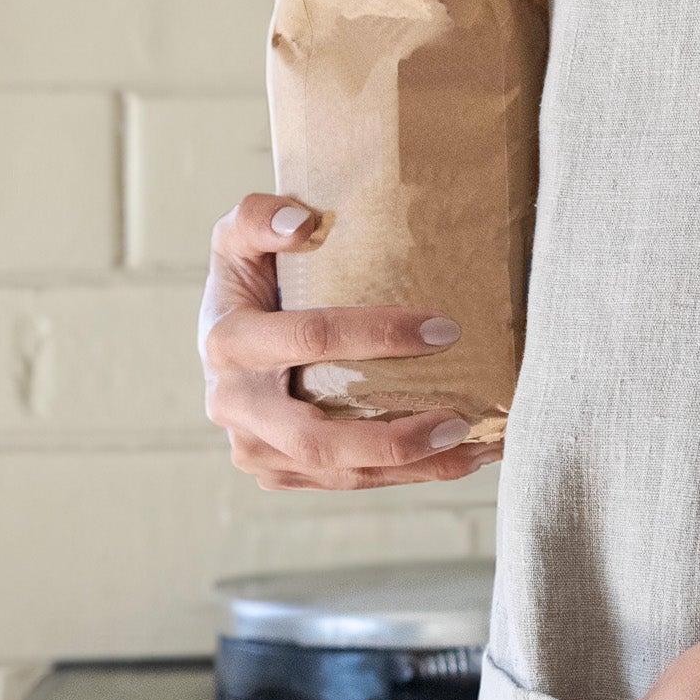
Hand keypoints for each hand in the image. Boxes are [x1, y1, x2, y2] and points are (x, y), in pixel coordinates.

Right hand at [198, 193, 500, 490]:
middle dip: (393, 436)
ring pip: (339, 473)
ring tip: (475, 448)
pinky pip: (347, 482)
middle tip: (459, 421)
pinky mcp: (279, 473)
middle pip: (317, 438)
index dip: (378, 335)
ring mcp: (254, 448)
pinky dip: (406, 475)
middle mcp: (234, 405)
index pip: (310, 340)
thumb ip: (258, 216)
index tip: (444, 330)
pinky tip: (458, 459)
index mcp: (228, 340)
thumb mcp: (237, 236)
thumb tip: (303, 223)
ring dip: (413, 467)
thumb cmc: (249, 279)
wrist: (223, 340)